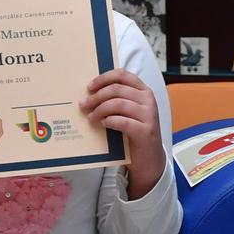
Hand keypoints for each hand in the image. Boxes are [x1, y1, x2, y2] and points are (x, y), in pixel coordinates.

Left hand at [83, 69, 165, 199]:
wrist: (149, 158)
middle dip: (96, 97)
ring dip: (100, 110)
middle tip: (84, 105)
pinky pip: (123, 121)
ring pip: (118, 104)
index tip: (89, 87)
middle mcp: (148, 100)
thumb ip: (117, 100)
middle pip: (116, 89)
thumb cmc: (135, 132)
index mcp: (143, 91)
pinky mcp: (145, 131)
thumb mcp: (129, 112)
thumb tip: (90, 94)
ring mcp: (149, 116)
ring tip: (91, 117)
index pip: (122, 75)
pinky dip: (109, 121)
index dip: (103, 78)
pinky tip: (102, 124)